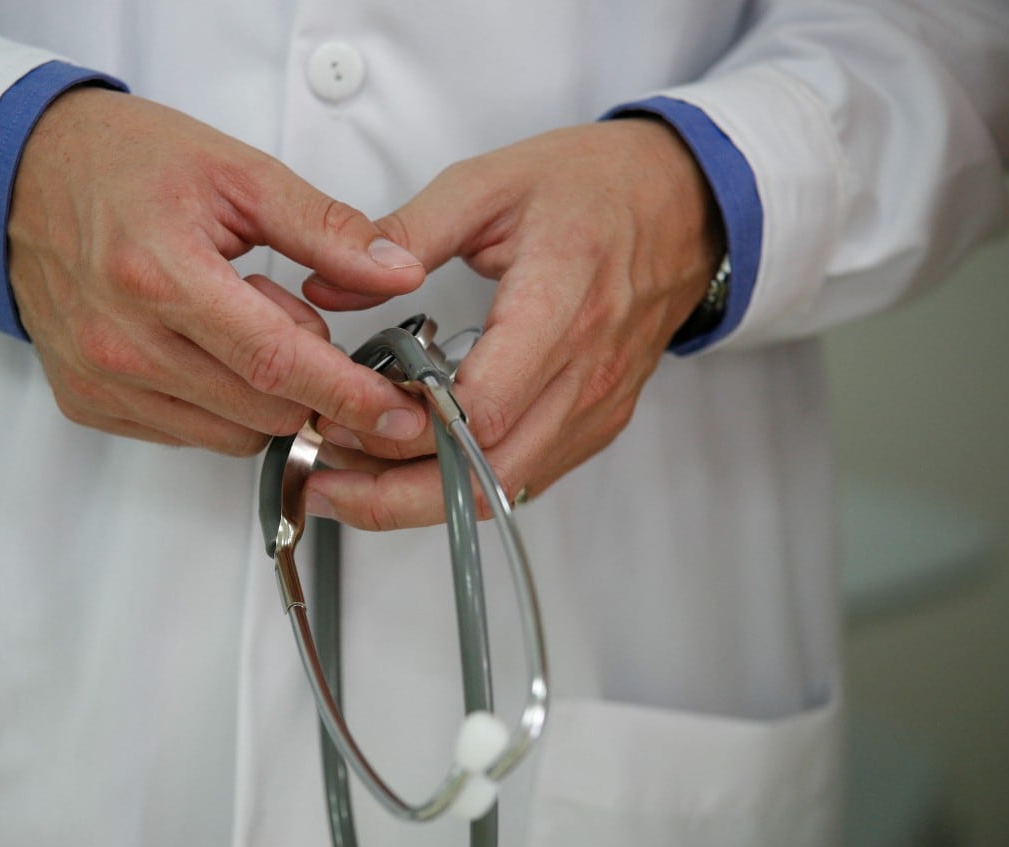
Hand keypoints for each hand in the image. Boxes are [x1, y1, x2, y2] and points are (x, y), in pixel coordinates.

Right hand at [8, 87, 428, 453]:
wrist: (23, 175)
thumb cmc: (126, 163)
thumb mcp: (238, 173)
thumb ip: (326, 229)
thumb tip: (399, 273)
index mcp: (161, 276)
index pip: (277, 362)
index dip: (349, 395)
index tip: (401, 414)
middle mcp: (122, 343)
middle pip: (262, 410)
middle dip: (314, 386)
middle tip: (306, 323)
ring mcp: (99, 380)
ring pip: (231, 434)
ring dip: (265, 395)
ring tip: (240, 320)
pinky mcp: (86, 403)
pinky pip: (187, 434)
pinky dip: (220, 405)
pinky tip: (205, 346)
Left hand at [302, 118, 722, 526]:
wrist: (688, 203)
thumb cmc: (595, 186)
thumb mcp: (490, 184)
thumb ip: (404, 232)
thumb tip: (327, 283)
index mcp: (559, 307)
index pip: (480, 410)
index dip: (403, 430)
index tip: (339, 416)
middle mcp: (586, 374)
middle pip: (485, 476)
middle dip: (393, 496)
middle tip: (320, 483)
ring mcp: (596, 407)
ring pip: (502, 492)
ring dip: (421, 499)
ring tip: (349, 481)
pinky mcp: (597, 422)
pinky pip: (525, 479)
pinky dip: (463, 485)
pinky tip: (410, 467)